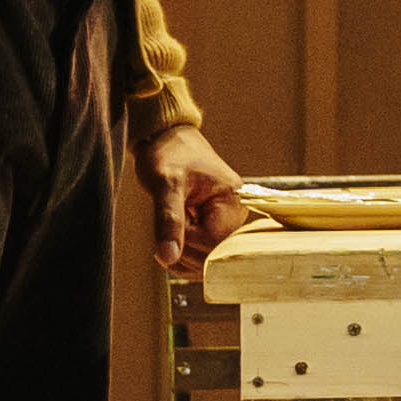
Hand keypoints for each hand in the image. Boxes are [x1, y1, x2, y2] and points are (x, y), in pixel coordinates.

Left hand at [137, 124, 247, 276]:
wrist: (166, 139)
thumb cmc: (168, 154)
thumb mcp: (165, 184)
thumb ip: (168, 220)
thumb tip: (168, 257)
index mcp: (232, 201)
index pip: (215, 241)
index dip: (188, 240)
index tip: (171, 220)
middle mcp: (235, 215)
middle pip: (215, 255)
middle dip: (184, 250)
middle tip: (165, 227)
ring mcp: (225, 223)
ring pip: (208, 261)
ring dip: (182, 255)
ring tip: (167, 231)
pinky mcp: (213, 228)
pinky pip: (203, 256)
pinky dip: (183, 257)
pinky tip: (170, 242)